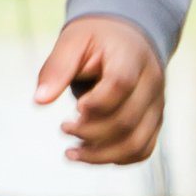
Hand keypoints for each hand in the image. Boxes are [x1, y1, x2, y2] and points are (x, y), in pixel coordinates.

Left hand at [36, 14, 166, 165]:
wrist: (127, 36)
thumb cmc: (95, 38)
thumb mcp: (72, 40)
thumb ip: (57, 68)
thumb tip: (40, 100)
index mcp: (132, 57)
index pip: (121, 84)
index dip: (97, 103)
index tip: (75, 108)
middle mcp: (151, 84)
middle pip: (127, 120)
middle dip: (90, 132)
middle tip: (63, 128)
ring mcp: (156, 105)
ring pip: (137, 143)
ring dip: (101, 155)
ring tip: (70, 153)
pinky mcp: (153, 120)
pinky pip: (142, 149)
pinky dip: (116, 159)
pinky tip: (89, 154)